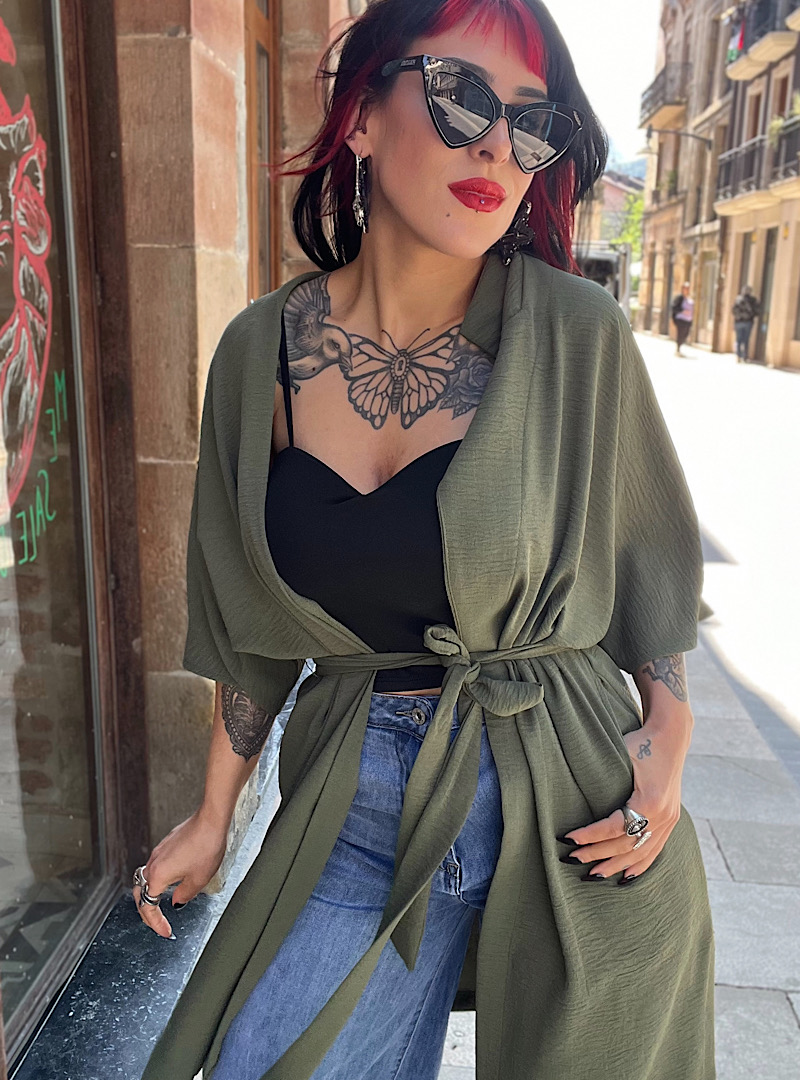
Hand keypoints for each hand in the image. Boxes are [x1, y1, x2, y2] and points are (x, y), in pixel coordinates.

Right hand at [132, 808, 228, 936]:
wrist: (211, 820)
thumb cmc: (206, 846)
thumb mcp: (198, 880)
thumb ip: (184, 896)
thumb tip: (177, 902)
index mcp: (158, 875)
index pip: (147, 906)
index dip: (155, 922)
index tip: (165, 931)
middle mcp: (154, 863)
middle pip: (140, 892)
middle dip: (147, 911)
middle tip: (157, 922)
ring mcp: (159, 852)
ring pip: (147, 878)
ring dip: (153, 894)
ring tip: (163, 905)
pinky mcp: (167, 844)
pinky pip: (157, 867)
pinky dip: (160, 880)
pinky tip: (174, 881)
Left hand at [559, 712, 690, 881]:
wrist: (670, 736)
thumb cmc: (639, 742)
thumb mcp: (620, 755)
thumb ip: (602, 779)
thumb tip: (572, 799)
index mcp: (649, 801)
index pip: (613, 827)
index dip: (590, 836)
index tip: (568, 839)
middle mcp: (662, 815)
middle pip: (625, 844)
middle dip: (596, 854)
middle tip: (571, 860)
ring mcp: (669, 820)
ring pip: (639, 852)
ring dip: (614, 865)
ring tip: (592, 876)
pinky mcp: (672, 820)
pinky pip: (655, 850)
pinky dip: (639, 865)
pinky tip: (625, 877)